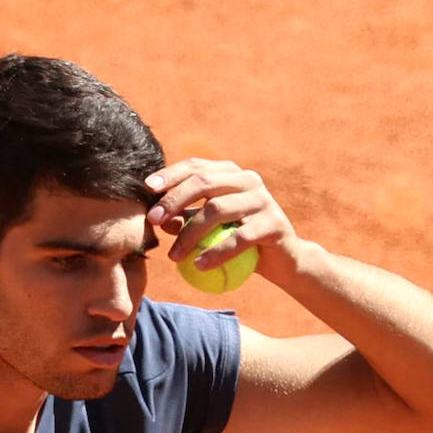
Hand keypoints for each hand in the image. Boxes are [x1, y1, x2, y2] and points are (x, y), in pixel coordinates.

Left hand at [144, 158, 305, 286]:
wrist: (284, 261)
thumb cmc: (242, 243)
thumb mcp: (210, 230)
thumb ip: (187, 220)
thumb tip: (158, 219)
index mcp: (232, 174)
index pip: (197, 166)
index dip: (171, 174)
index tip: (147, 188)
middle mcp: (249, 180)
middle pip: (205, 182)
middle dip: (174, 199)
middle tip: (153, 220)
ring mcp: (263, 200)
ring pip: (218, 209)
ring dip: (190, 233)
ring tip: (173, 257)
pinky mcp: (274, 223)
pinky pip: (239, 238)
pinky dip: (216, 252)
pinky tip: (199, 265)